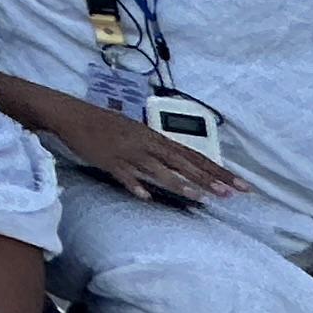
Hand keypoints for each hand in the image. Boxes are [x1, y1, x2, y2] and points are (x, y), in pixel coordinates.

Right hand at [38, 93, 242, 205]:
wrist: (73, 115)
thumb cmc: (105, 124)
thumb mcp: (136, 132)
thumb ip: (157, 150)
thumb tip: (178, 166)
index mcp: (155, 137)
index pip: (194, 155)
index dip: (218, 171)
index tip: (240, 185)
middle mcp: (147, 144)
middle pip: (183, 163)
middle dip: (208, 179)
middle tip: (231, 194)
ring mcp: (128, 153)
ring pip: (158, 169)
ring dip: (180, 183)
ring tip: (200, 197)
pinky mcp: (109, 161)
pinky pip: (125, 175)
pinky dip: (135, 185)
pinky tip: (145, 196)